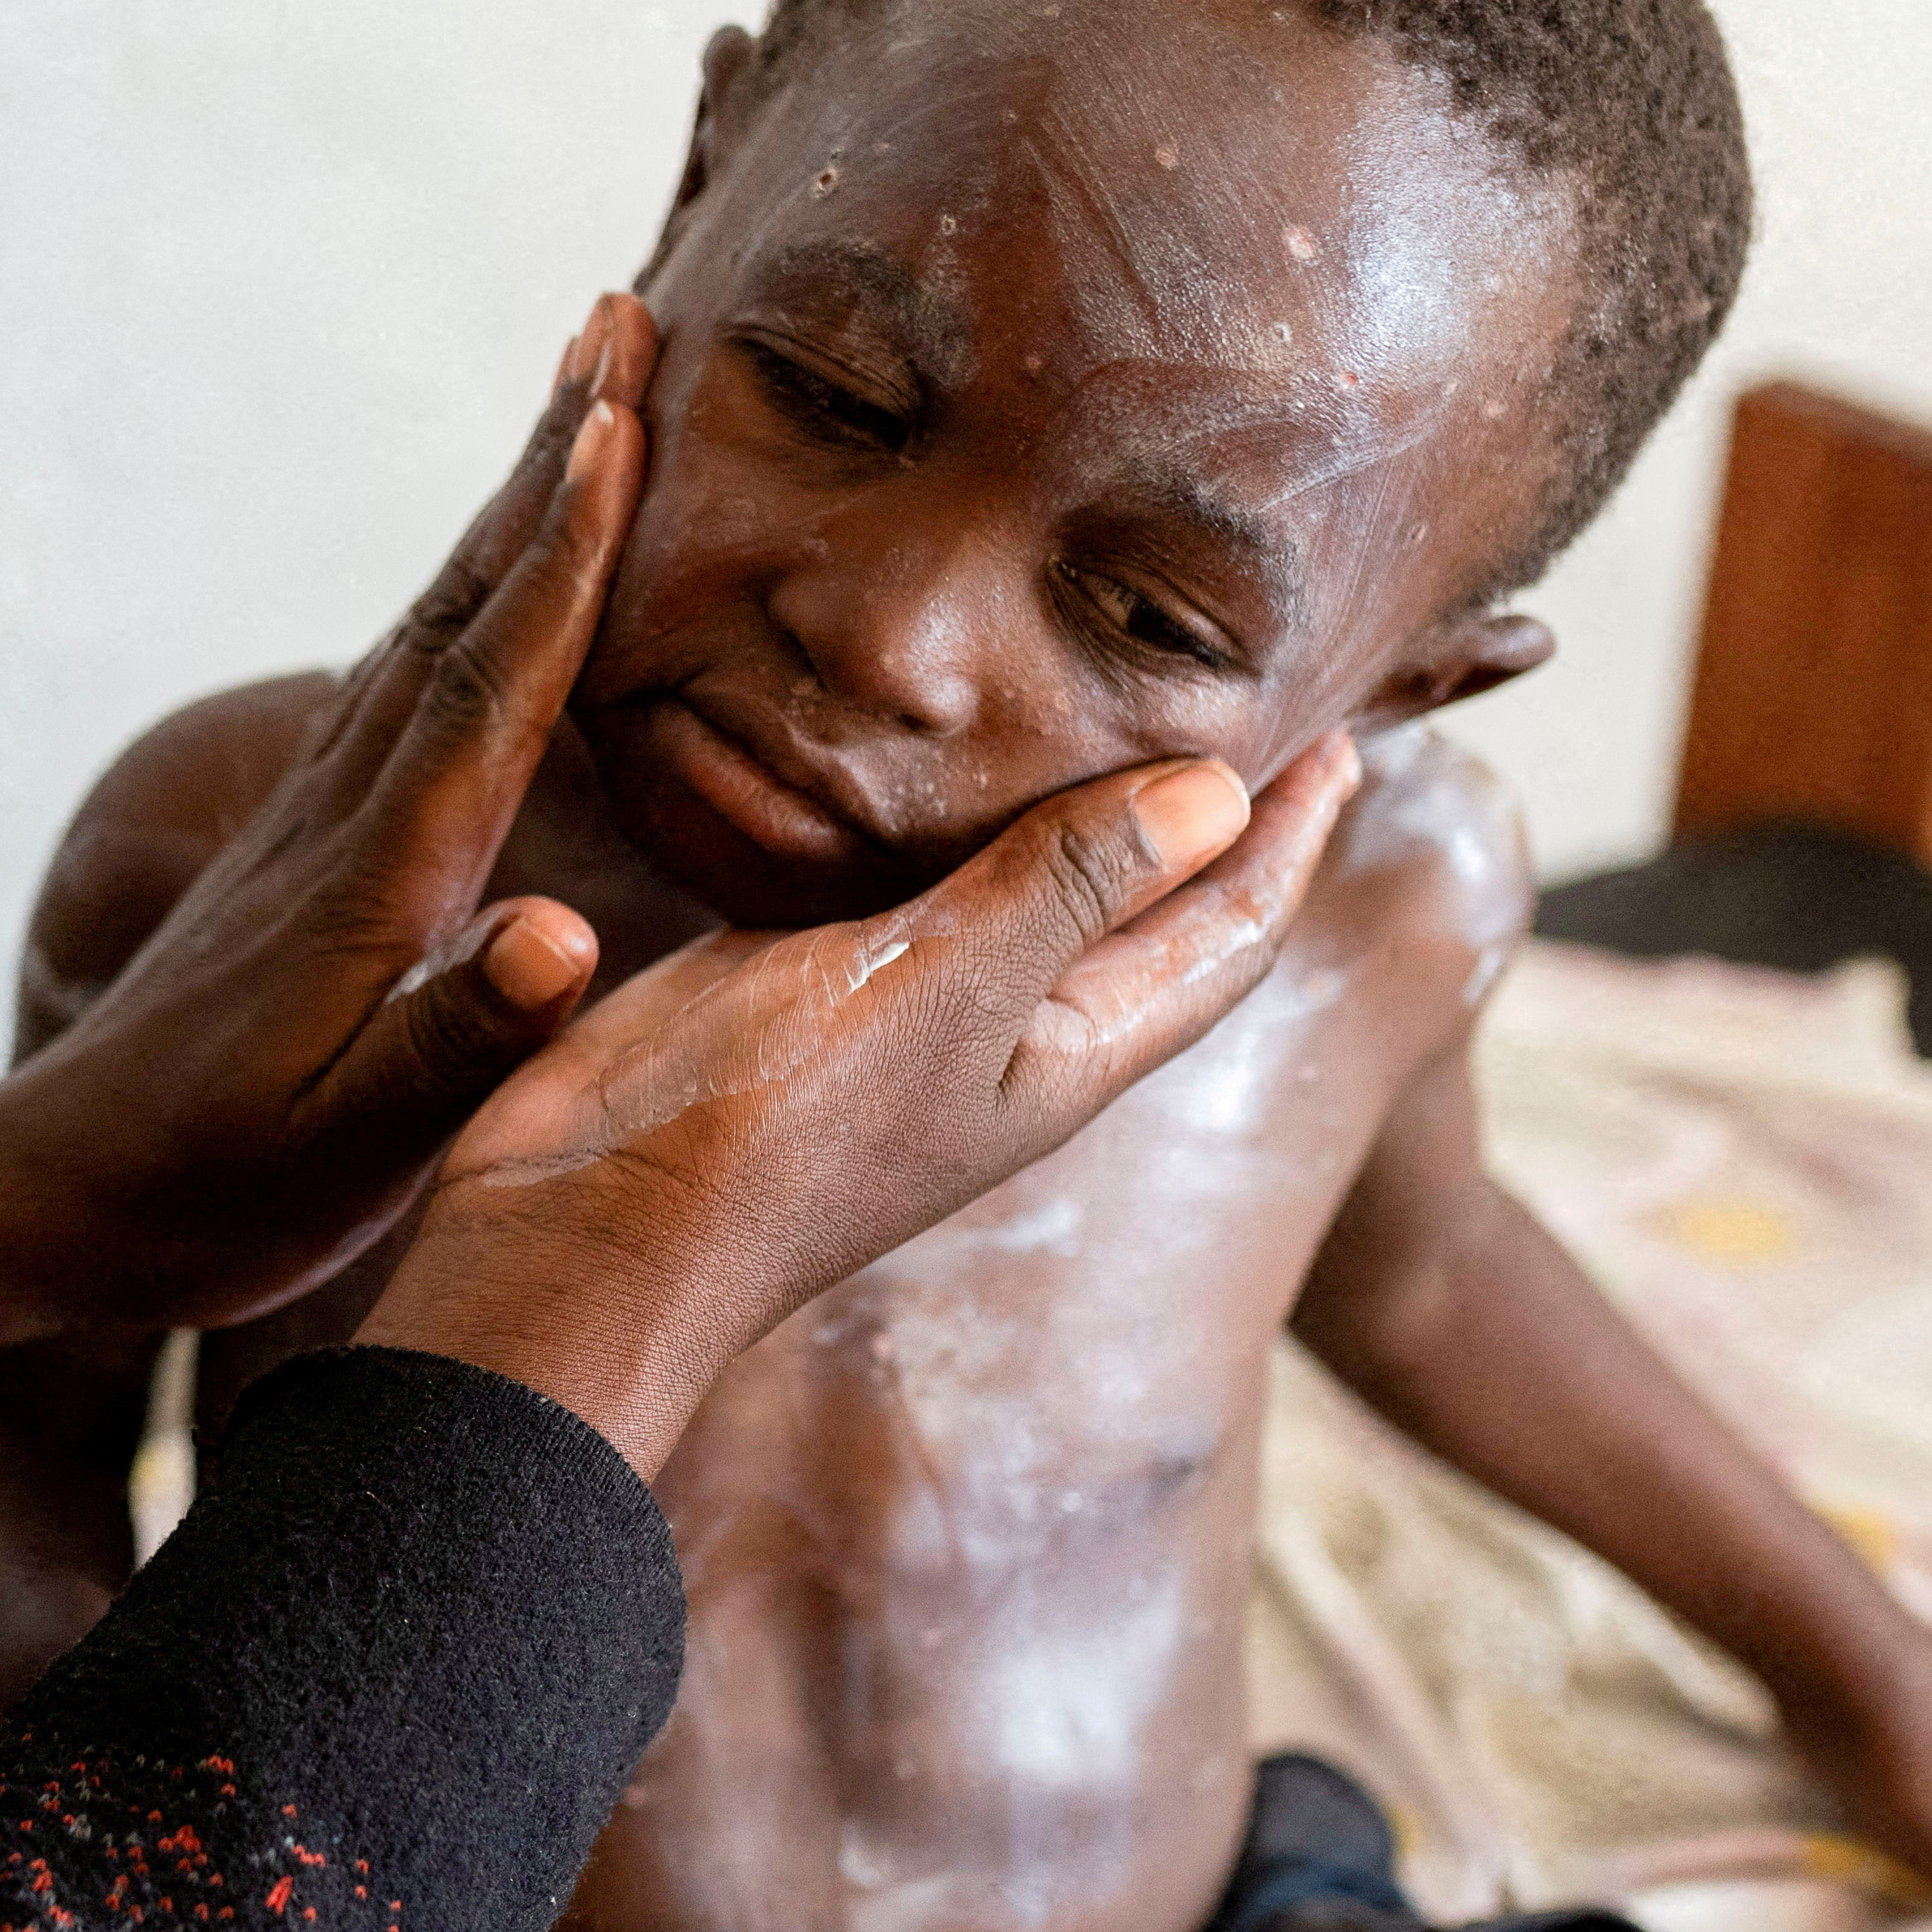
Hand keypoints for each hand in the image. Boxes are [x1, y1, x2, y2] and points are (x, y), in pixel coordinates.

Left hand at [0, 299, 660, 1374]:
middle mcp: (350, 818)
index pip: (490, 685)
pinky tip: (506, 568)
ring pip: (441, 624)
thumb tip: (559, 938)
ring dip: (518, 504)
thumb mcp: (344, 1156)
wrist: (62, 1197)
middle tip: (619, 319)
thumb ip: (453, 1046)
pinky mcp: (316, 840)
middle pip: (467, 606)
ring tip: (589, 394)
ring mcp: (326, 817)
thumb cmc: (213, 1197)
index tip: (619, 418)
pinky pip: (418, 676)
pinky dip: (482, 593)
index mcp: (377, 883)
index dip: (563, 552)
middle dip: (551, 464)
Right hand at [362, 731, 1362, 1473]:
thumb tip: (1219, 794)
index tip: (1342, 731)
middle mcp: (1000, 1038)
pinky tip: (923, 757)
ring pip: (1028, 893)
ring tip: (1106, 699)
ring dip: (1077, 806)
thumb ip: (1067, 886)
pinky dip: (943, 816)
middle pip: (1146, 915)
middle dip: (1207, 817)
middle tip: (1248, 694)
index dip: (1289, 836)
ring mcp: (901, 1018)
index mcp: (1067, 1053)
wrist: (589, 1236)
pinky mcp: (801, 987)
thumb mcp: (939, 990)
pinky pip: (910, 885)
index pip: (1223, 936)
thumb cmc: (771, 1133)